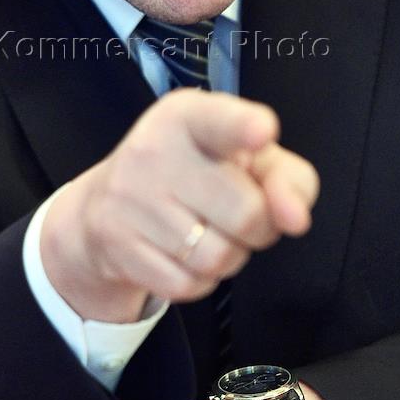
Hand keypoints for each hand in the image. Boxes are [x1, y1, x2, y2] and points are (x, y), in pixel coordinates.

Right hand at [41, 89, 319, 320]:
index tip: (262, 132)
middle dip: (259, 228)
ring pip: (218, 257)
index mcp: (188, 115)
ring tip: (209, 233)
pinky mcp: (116, 243)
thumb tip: (295, 219)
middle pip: (246, 213)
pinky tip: (183, 254)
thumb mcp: (246, 159)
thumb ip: (289, 180)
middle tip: (240, 216)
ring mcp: (129, 198)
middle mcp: (153, 149)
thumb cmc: (196, 174)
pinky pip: (187, 285)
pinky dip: (199, 280)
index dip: (244, 127)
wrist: (105, 205)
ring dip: (230, 257)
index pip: (219, 119)